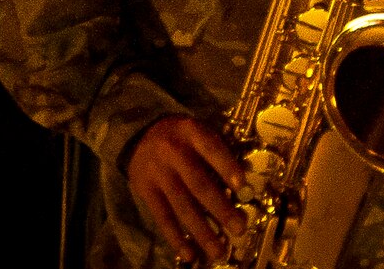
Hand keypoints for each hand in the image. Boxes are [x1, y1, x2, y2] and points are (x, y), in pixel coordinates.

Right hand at [127, 115, 247, 264]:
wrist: (138, 133)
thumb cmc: (180, 136)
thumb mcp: (198, 131)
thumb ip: (217, 151)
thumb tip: (245, 181)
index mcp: (191, 133)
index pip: (211, 149)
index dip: (227, 166)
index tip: (242, 186)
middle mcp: (174, 153)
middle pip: (199, 184)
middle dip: (221, 209)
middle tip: (239, 229)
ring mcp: (158, 174)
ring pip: (182, 206)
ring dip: (202, 231)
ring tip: (218, 250)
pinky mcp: (146, 191)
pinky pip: (162, 216)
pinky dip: (176, 237)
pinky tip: (189, 253)